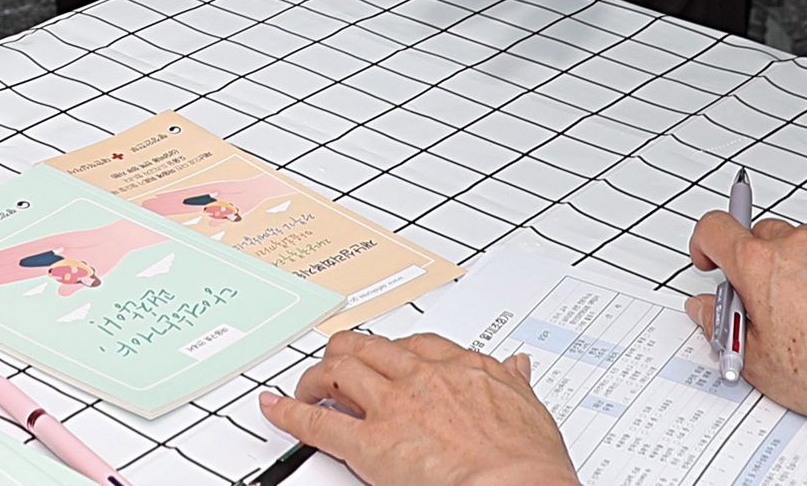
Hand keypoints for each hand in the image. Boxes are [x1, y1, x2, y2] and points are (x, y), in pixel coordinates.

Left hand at [258, 331, 575, 485]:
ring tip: (307, 385)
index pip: (417, 344)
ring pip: (338, 370)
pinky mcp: (370, 442)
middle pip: (368, 347)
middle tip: (337, 365)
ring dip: (317, 375)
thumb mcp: (531, 409)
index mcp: (460, 367)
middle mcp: (421, 376)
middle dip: (347, 352)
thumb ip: (515, 382)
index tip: (387, 358)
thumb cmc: (529, 461)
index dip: (395, 351)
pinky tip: (275, 409)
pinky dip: (289, 412)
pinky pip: (317, 421)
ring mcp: (392, 406)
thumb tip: (518, 365)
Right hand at [680, 211, 806, 437]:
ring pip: (802, 242)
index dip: (706, 244)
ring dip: (796, 266)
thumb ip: (720, 327)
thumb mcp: (755, 361)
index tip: (711, 260)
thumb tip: (705, 310)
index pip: (715, 228)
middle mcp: (796, 244)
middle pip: (760, 235)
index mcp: (758, 264)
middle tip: (765, 303)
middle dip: (756, 264)